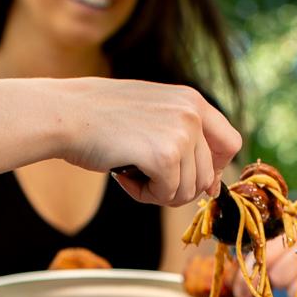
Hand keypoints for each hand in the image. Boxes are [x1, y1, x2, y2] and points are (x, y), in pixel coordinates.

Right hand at [56, 78, 241, 205]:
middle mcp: (192, 113)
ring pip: (189, 190)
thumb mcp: (152, 116)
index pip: (231, 143)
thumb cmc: (100, 119)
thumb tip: (212, 187)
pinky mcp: (164, 155)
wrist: (65, 114)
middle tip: (146, 178)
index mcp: (192, 101)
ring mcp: (181, 133)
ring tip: (131, 173)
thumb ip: (182, 141)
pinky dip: (144, 195)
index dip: (215, 169)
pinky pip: (167, 194)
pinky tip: (123, 176)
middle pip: (207, 176)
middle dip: (178, 187)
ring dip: (159, 193)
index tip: (193, 178)